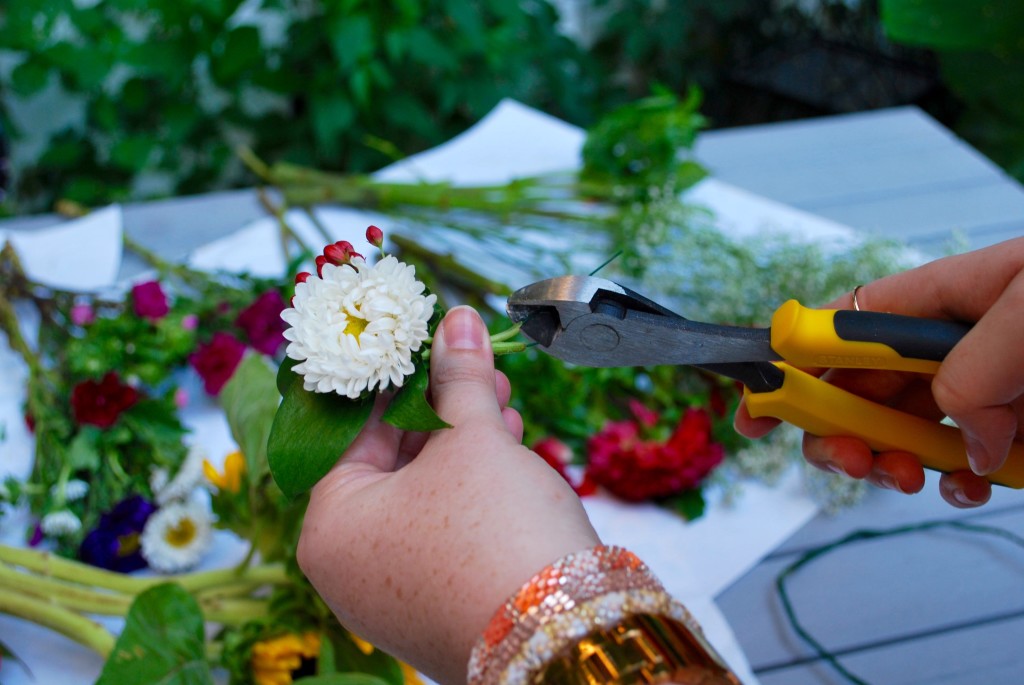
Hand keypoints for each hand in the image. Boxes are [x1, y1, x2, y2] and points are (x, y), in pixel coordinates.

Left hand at [297, 306, 599, 683]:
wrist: (562, 638)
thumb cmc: (496, 534)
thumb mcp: (473, 439)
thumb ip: (458, 376)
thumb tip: (456, 320)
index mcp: (330, 526)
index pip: (350, 428)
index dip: (394, 376)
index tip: (426, 341)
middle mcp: (348, 568)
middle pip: (387, 462)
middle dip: (438, 408)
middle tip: (476, 366)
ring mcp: (390, 593)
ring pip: (419, 495)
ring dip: (461, 443)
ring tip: (502, 401)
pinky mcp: (434, 605)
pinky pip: (439, 531)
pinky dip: (468, 490)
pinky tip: (507, 451)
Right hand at [735, 237, 1023, 507]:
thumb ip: (980, 364)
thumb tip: (962, 436)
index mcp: (948, 297)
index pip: (850, 324)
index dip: (792, 359)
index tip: (756, 403)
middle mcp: (957, 344)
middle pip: (863, 387)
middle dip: (837, 427)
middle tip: (848, 458)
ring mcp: (987, 391)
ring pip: (905, 432)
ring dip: (891, 462)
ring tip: (907, 478)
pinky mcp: (1016, 433)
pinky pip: (967, 465)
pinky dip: (959, 485)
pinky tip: (973, 487)